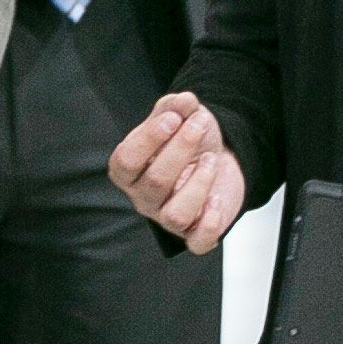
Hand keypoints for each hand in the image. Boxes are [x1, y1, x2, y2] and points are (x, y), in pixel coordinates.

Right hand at [109, 92, 244, 252]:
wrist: (217, 157)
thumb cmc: (189, 141)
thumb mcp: (181, 116)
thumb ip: (176, 106)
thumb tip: (184, 101)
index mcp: (129, 171)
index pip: (125, 161)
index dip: (149, 139)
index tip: (174, 118)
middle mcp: (144, 198)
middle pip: (155, 183)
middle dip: (181, 149)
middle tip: (198, 126)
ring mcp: (167, 218)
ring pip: (176, 214)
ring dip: (199, 183)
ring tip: (210, 159)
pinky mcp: (194, 233)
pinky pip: (197, 242)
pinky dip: (210, 223)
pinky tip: (216, 198)